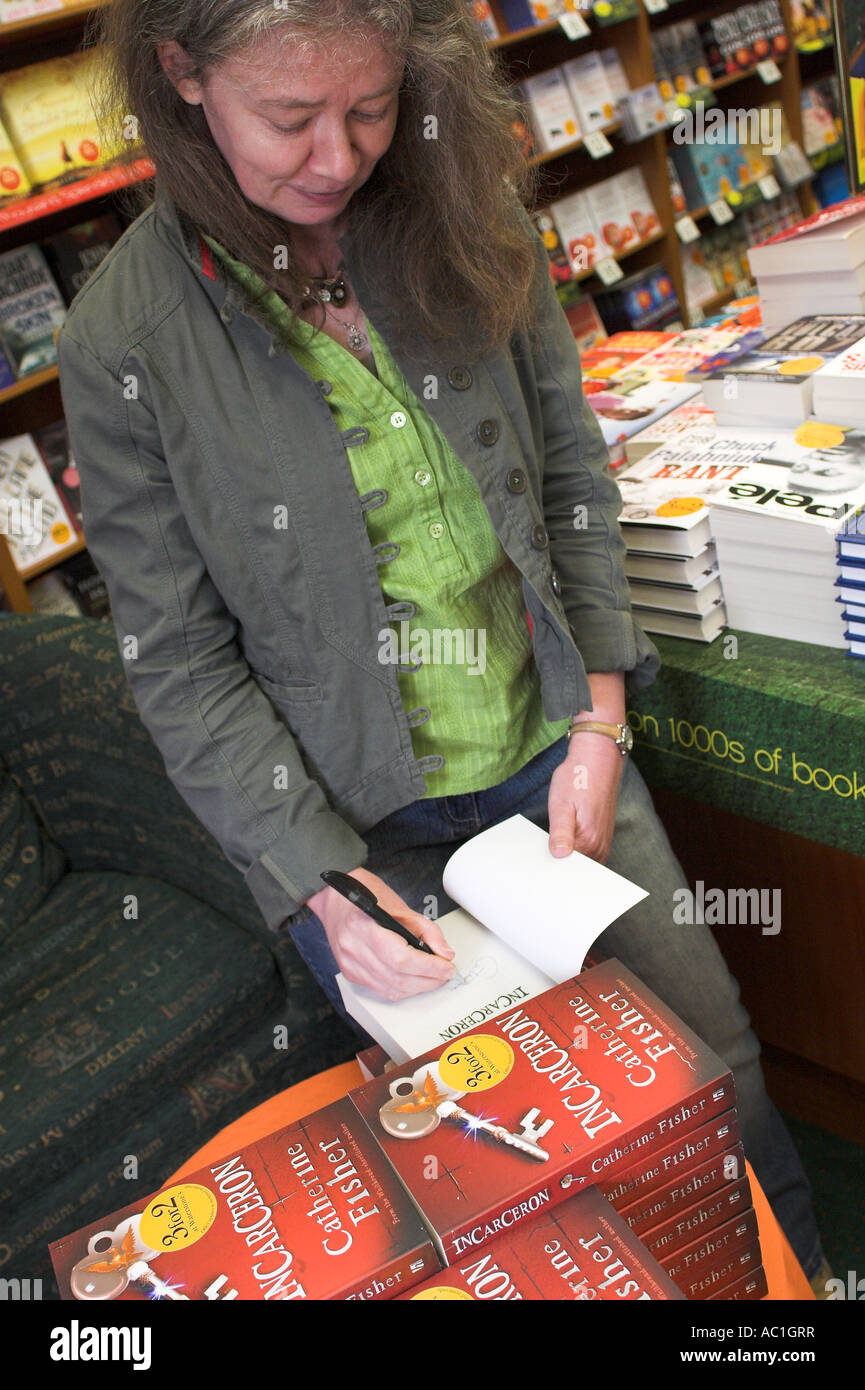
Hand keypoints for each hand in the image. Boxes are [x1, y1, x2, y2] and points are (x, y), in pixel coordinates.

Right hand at [305, 867, 455, 1000]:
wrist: (335, 899)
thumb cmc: (365, 896)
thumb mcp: (400, 906)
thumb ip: (426, 930)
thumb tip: (444, 953)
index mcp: (364, 926)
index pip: (401, 958)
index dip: (428, 967)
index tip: (446, 966)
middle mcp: (353, 948)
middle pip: (397, 977)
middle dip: (428, 980)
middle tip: (445, 973)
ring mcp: (349, 963)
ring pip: (390, 988)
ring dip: (417, 988)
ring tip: (434, 978)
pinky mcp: (350, 972)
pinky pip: (380, 989)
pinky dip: (401, 989)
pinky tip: (413, 981)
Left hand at [548, 732, 623, 863]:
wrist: (597, 761)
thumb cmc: (578, 779)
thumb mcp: (561, 804)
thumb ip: (561, 833)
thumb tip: (560, 856)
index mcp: (589, 841)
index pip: (568, 871)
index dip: (551, 872)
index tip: (536, 870)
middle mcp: (599, 847)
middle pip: (575, 870)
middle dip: (557, 869)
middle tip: (536, 864)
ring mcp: (602, 843)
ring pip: (581, 864)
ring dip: (565, 861)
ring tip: (547, 853)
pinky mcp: (601, 837)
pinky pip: (586, 855)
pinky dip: (573, 853)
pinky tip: (560, 844)